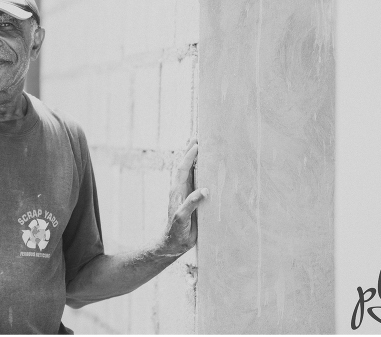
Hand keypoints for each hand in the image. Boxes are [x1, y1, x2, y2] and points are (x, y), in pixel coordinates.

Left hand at [161, 137, 208, 255]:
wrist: (173, 243)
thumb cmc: (176, 231)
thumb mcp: (182, 218)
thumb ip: (191, 204)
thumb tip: (204, 190)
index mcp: (177, 191)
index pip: (183, 169)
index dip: (189, 156)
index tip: (197, 144)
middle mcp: (181, 189)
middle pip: (185, 165)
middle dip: (190, 151)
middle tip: (197, 137)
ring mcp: (186, 193)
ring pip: (190, 172)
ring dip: (195, 159)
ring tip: (200, 146)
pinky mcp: (192, 200)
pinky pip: (196, 181)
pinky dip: (200, 171)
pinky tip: (207, 168)